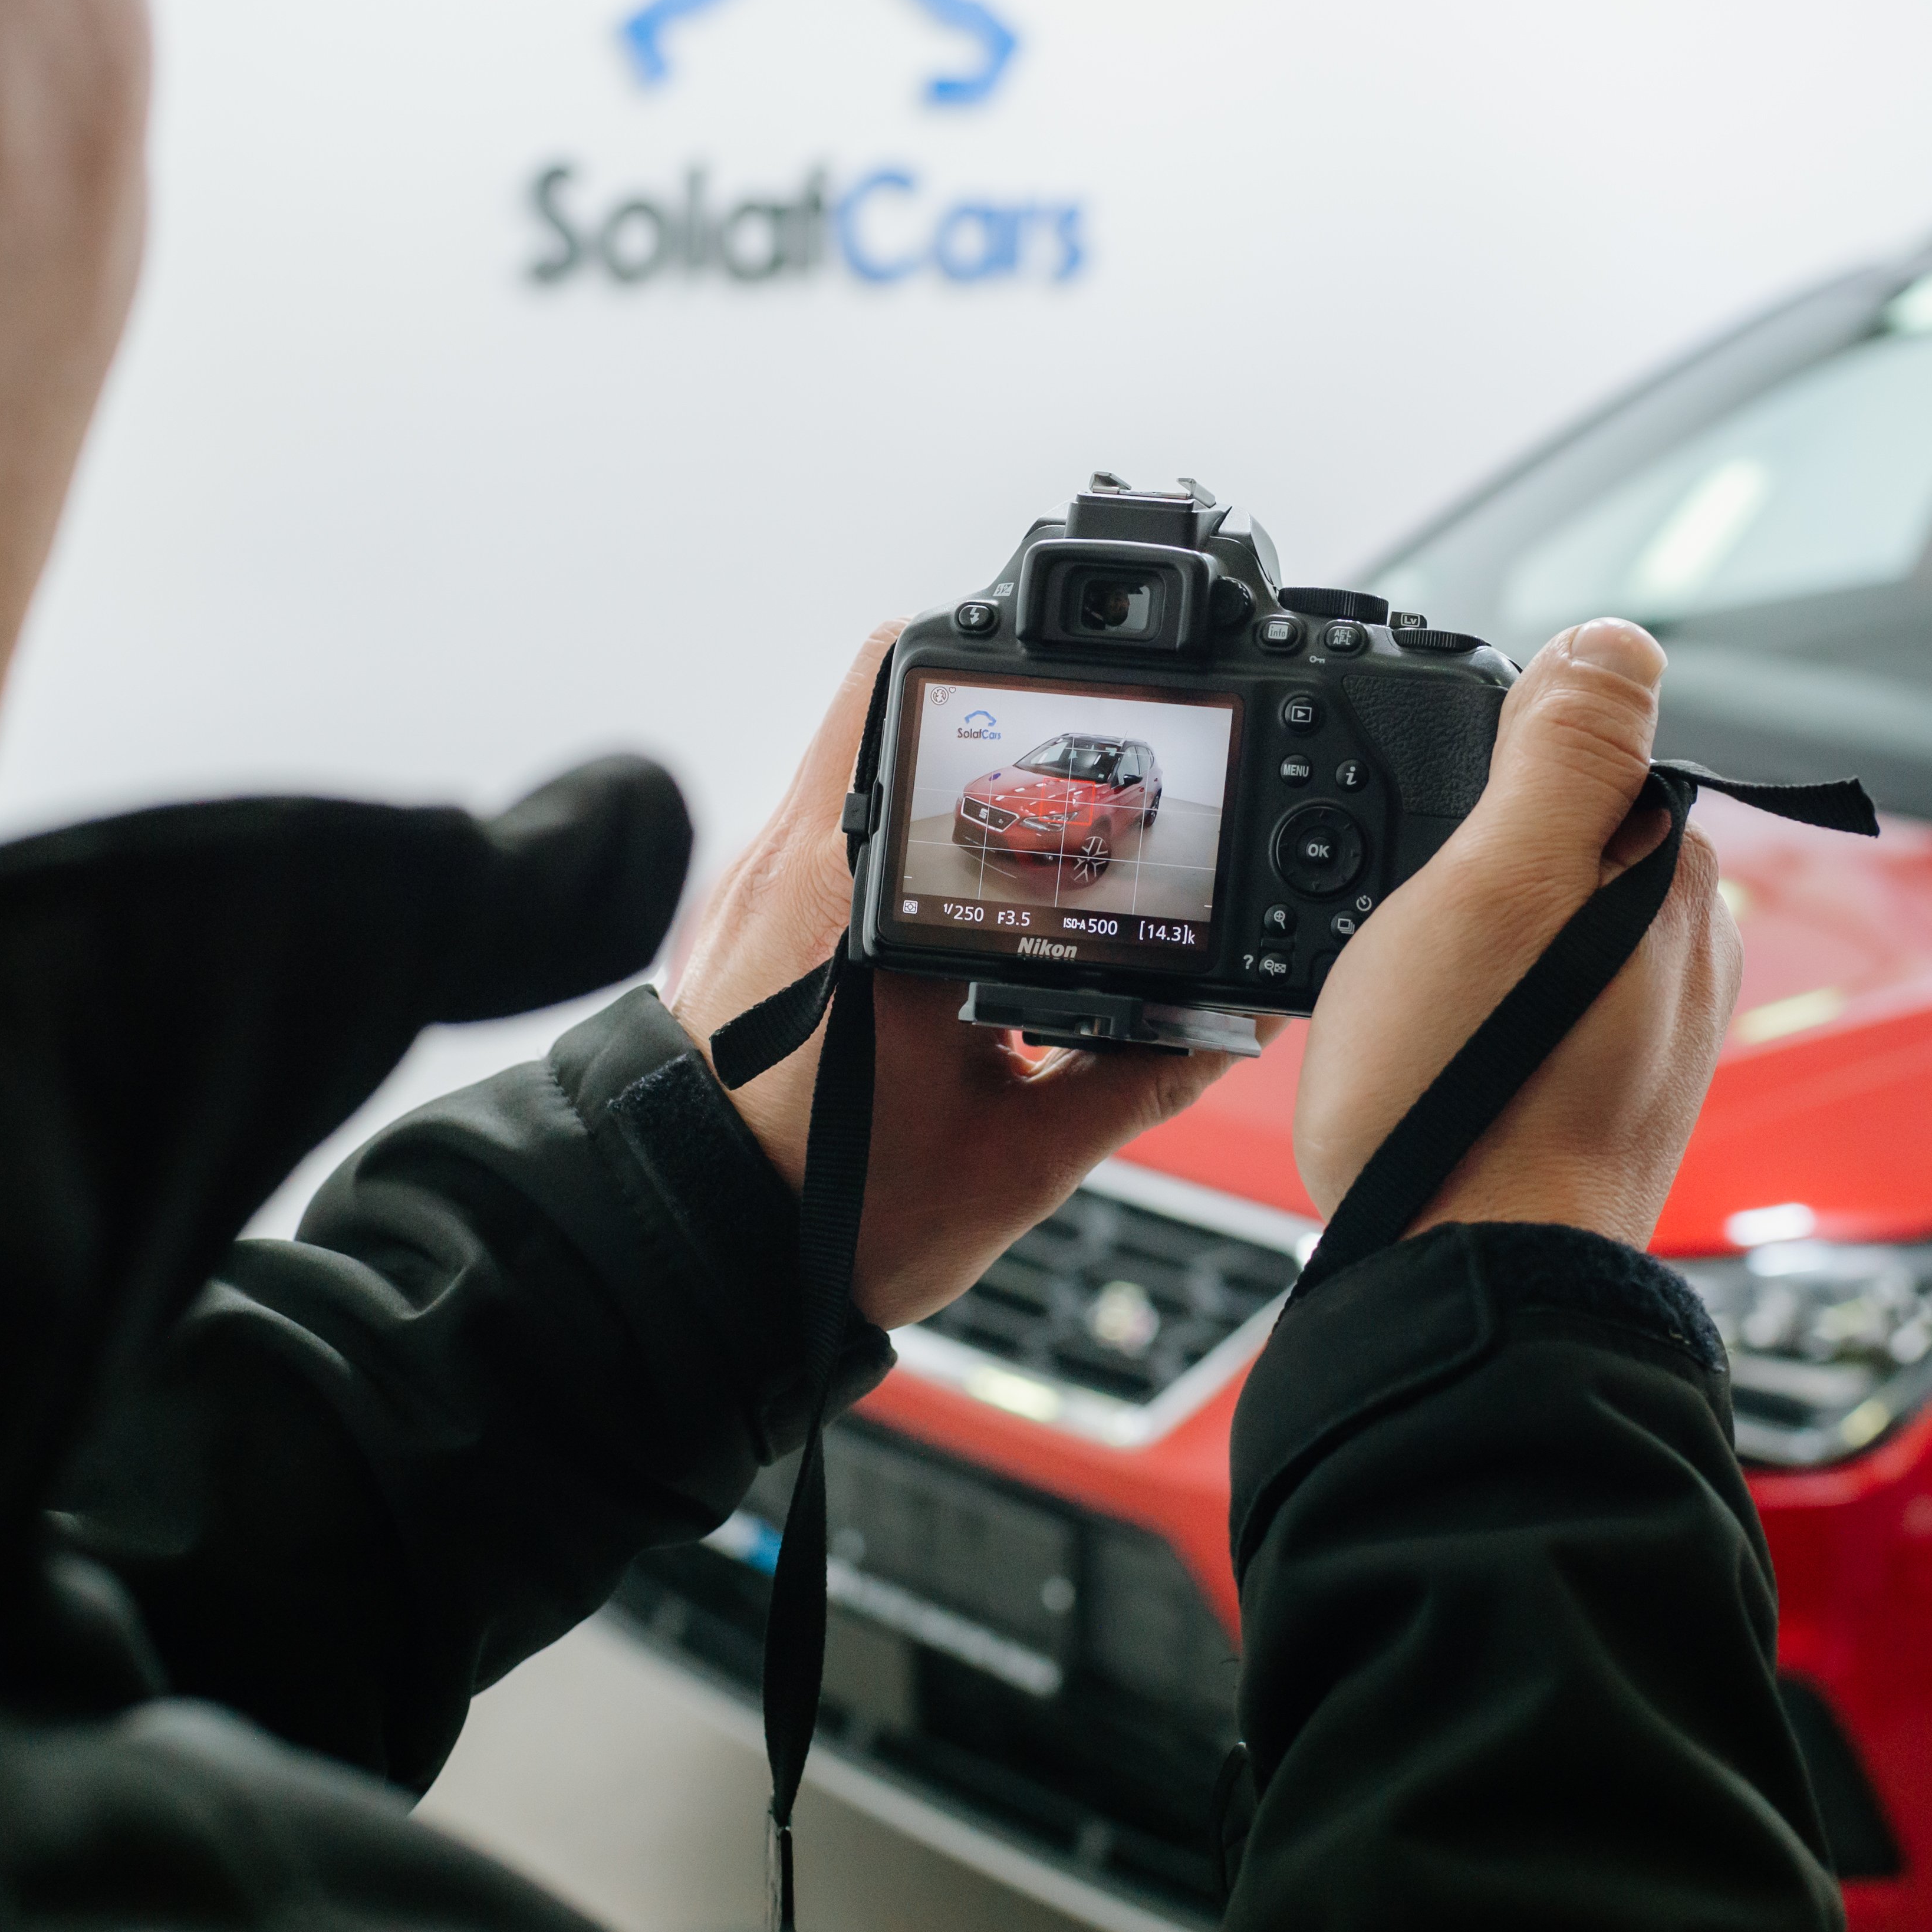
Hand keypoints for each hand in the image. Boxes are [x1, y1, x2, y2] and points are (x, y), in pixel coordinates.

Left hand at [666, 624, 1267, 1328]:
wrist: (693, 1270)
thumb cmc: (828, 1222)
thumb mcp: (1024, 1157)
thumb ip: (1145, 1077)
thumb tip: (1238, 1022)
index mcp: (859, 891)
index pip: (908, 675)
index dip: (1002, 661)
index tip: (1074, 687)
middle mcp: (790, 865)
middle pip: (886, 706)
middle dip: (989, 732)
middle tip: (1070, 778)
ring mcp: (753, 893)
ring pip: (860, 778)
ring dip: (943, 799)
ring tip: (1026, 863)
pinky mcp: (742, 931)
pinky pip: (835, 848)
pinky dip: (904, 863)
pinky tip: (961, 935)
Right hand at [1295, 618, 1739, 1251]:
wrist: (1468, 1287)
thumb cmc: (1475, 1092)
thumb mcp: (1500, 878)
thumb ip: (1567, 749)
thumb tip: (1615, 638)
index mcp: (1679, 875)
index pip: (1583, 755)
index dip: (1476, 778)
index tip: (1413, 842)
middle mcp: (1688, 950)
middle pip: (1556, 843)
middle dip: (1470, 863)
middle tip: (1403, 937)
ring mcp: (1649, 1031)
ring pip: (1537, 930)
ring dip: (1464, 943)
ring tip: (1411, 1005)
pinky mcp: (1600, 1098)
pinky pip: (1526, 1009)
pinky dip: (1471, 1012)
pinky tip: (1431, 1053)